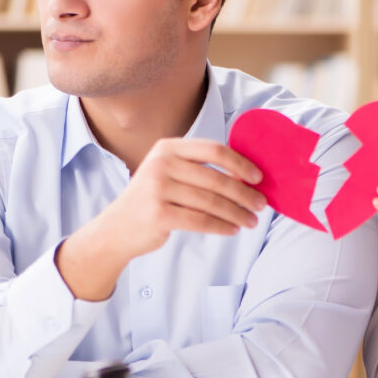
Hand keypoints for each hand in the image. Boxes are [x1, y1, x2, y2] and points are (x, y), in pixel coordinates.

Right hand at [56, 138, 265, 299]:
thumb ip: (198, 169)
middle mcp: (161, 164)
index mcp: (167, 148)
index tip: (258, 177)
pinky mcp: (158, 214)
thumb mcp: (168, 173)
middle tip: (261, 204)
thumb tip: (245, 176)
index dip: (240, 163)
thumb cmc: (151, 200)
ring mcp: (157, 189)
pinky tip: (232, 229)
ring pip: (211, 202)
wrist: (117, 229)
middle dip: (244, 193)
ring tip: (251, 221)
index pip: (213, 150)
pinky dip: (221, 226)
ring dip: (236, 213)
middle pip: (215, 178)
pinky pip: (200, 220)